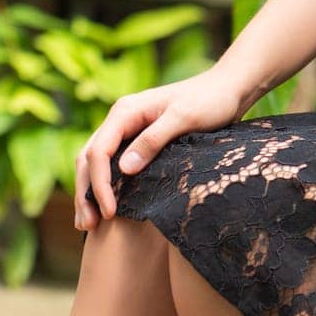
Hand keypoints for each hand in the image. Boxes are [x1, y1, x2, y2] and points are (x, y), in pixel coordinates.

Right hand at [75, 66, 246, 232]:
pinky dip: (103, 185)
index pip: (99, 151)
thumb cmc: (210, 100)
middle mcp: (121, 119)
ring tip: (89, 224)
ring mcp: (128, 129)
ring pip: (95, 163)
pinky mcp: (138, 140)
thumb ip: (154, 140)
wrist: (228, 89)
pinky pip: (111, 164)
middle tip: (89, 226)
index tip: (110, 213)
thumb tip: (123, 169)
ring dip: (89, 192)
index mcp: (126, 110)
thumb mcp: (185, 117)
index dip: (99, 184)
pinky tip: (105, 206)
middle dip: (86, 192)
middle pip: (89, 158)